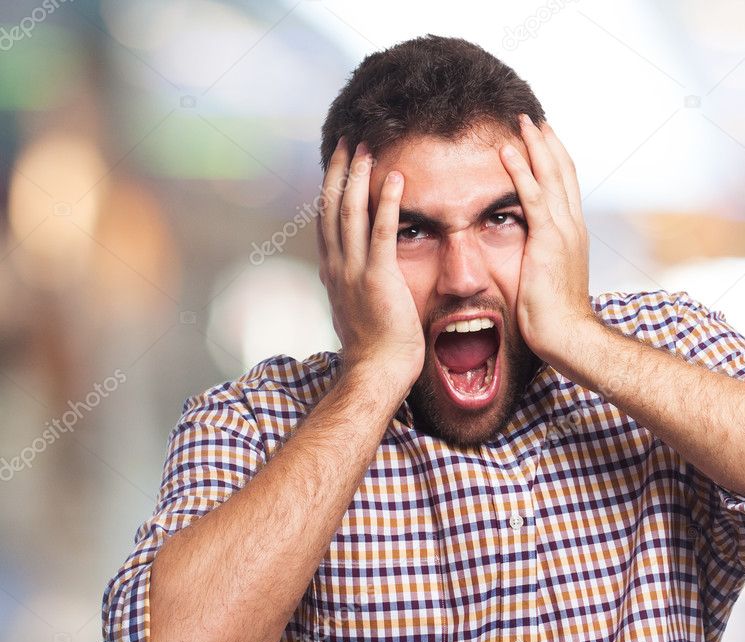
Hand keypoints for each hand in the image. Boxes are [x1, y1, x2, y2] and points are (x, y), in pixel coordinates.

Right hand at [317, 137, 423, 386]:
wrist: (376, 372)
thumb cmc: (375, 349)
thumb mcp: (355, 312)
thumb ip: (352, 290)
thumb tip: (351, 282)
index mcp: (332, 273)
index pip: (326, 221)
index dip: (330, 188)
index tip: (337, 164)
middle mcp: (336, 267)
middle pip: (331, 206)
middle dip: (338, 170)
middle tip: (346, 141)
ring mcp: (354, 271)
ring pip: (349, 211)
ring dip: (357, 176)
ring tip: (365, 147)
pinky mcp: (378, 278)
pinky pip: (381, 231)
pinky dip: (386, 201)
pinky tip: (394, 177)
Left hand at [498, 115, 593, 365]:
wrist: (568, 336)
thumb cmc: (555, 318)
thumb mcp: (548, 280)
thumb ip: (540, 260)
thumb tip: (527, 255)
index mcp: (573, 236)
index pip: (566, 188)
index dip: (555, 161)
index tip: (543, 140)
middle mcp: (573, 227)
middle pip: (564, 172)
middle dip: (548, 143)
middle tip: (532, 118)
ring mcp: (563, 231)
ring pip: (551, 176)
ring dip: (535, 145)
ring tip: (521, 121)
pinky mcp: (548, 240)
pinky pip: (532, 197)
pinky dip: (521, 171)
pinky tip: (508, 150)